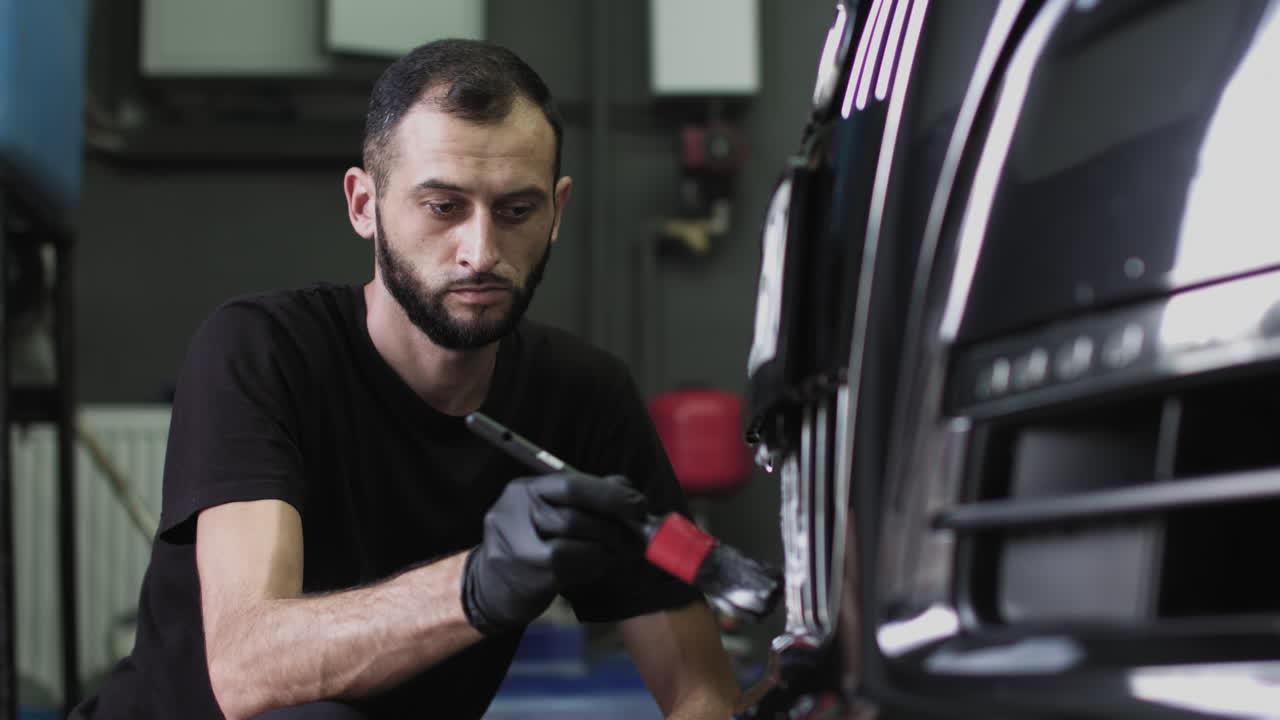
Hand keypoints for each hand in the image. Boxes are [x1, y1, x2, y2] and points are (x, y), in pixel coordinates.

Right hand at [461, 472, 647, 634]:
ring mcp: (516, 545)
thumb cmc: (531, 544)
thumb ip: (587, 497)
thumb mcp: (551, 512)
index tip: (639, 506)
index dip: (610, 495)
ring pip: (575, 542)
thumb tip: (628, 492)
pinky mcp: (526, 574)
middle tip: (636, 537)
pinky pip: (572, 566)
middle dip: (614, 527)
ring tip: (614, 552)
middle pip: (575, 516)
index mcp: (523, 490)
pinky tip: (594, 566)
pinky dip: (592, 565)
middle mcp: (514, 513)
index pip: (571, 484)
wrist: (490, 588)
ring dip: (605, 549)